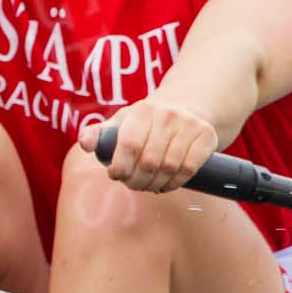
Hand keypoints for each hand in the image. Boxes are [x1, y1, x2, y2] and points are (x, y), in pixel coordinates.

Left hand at [80, 100, 218, 192]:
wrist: (187, 107)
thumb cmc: (146, 121)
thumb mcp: (122, 121)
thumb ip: (99, 133)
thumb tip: (85, 143)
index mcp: (142, 111)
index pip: (129, 145)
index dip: (120, 167)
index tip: (116, 176)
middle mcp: (167, 115)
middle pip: (149, 161)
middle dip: (136, 180)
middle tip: (132, 184)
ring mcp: (189, 125)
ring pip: (169, 168)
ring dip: (154, 184)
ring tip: (147, 186)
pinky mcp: (206, 137)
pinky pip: (189, 169)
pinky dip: (174, 183)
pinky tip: (165, 184)